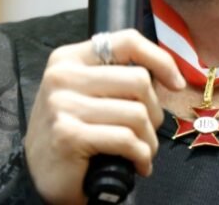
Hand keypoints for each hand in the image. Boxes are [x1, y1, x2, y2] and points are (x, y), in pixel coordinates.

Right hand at [24, 29, 185, 204]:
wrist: (43, 176)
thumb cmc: (72, 132)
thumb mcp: (87, 93)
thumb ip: (115, 76)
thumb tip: (167, 74)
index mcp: (69, 58)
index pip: (127, 41)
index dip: (160, 59)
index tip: (175, 82)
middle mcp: (62, 76)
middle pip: (139, 80)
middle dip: (154, 111)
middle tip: (147, 131)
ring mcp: (62, 105)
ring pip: (137, 113)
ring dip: (148, 140)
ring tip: (141, 151)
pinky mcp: (69, 135)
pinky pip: (126, 140)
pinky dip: (141, 156)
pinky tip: (137, 164)